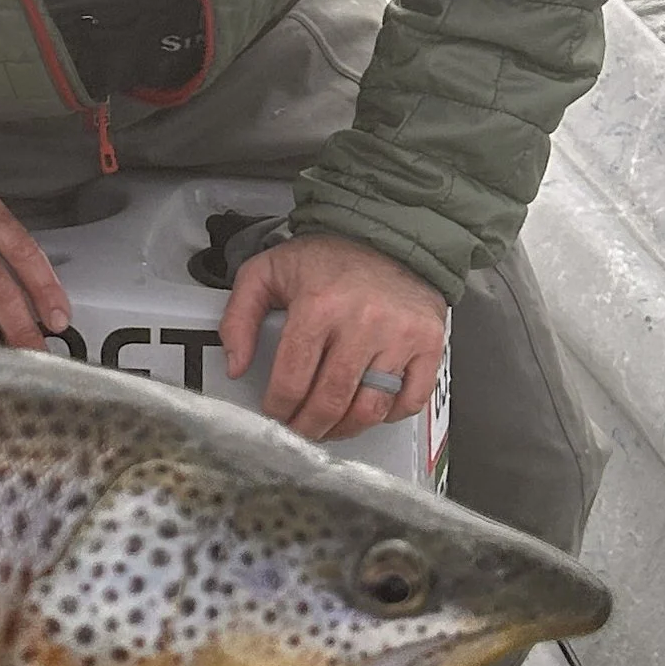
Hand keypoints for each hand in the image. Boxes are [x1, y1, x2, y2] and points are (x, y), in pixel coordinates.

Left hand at [220, 233, 449, 441]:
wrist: (387, 235)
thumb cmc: (328, 257)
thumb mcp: (267, 272)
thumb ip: (239, 317)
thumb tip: (235, 366)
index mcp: (319, 305)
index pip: (293, 379)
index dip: (279, 408)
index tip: (275, 414)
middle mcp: (363, 322)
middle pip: (331, 400)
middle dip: (308, 426)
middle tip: (299, 431)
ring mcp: (400, 335)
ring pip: (369, 408)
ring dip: (344, 429)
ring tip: (329, 427)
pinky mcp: (429, 344)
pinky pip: (410, 399)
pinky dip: (388, 416)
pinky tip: (368, 409)